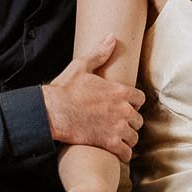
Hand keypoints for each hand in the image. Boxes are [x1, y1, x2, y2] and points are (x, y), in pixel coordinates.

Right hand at [42, 34, 144, 160]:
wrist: (52, 112)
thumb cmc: (65, 89)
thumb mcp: (81, 66)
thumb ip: (100, 53)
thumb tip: (112, 37)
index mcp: (119, 91)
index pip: (140, 99)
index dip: (133, 103)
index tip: (125, 106)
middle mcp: (122, 110)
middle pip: (138, 120)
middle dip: (131, 122)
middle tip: (120, 124)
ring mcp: (117, 127)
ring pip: (134, 137)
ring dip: (127, 138)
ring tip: (119, 138)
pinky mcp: (108, 143)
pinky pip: (126, 153)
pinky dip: (123, 153)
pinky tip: (116, 151)